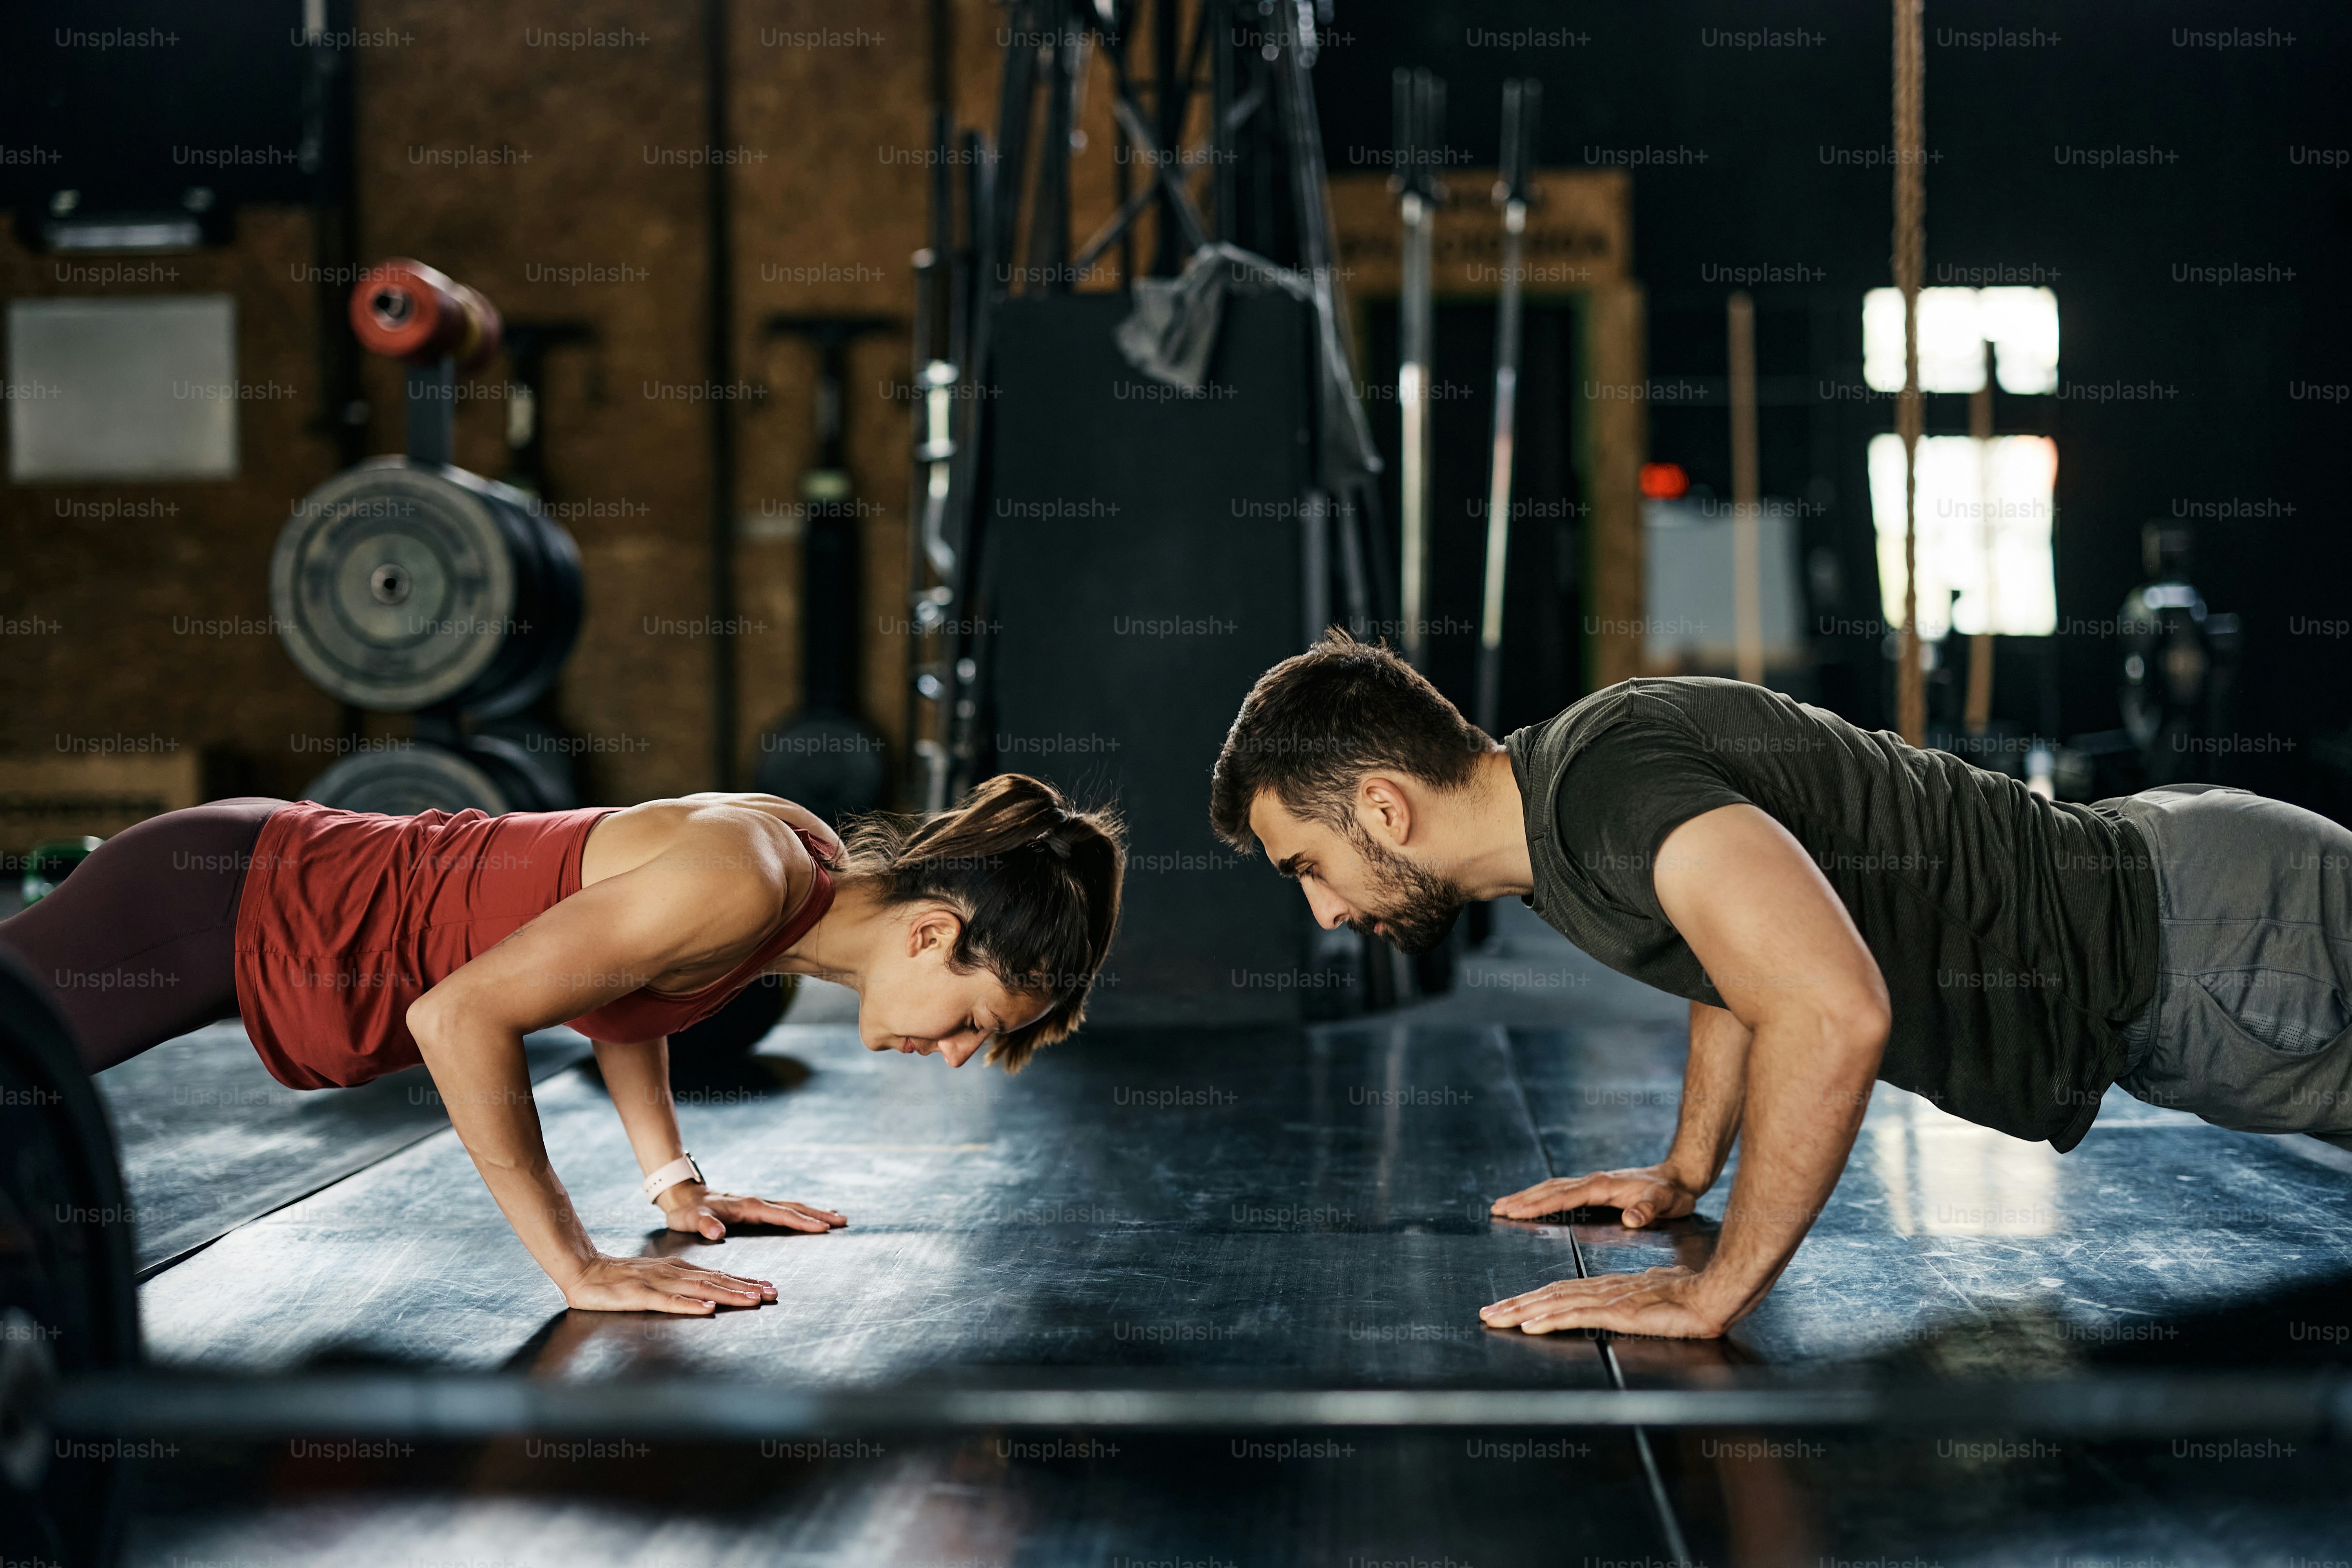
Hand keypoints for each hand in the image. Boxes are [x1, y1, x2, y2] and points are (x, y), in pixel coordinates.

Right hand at [561, 1252, 777, 1313]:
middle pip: (715, 1281)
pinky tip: (706, 1307)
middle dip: (746, 1288)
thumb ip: (683, 1284)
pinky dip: (689, 1304)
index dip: (744, 1282)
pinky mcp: (640, 1295)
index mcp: (679, 1269)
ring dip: (727, 1294)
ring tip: (751, 1299)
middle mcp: (673, 1273)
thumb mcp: (659, 1278)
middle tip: (772, 1293)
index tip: (769, 1288)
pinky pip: (668, 1301)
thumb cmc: (623, 1279)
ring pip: (699, 1289)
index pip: (718, 1275)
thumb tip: (712, 1294)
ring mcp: (657, 1283)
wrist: (585, 1270)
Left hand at [658, 1182, 846, 1240]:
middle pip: (794, 1208)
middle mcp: (757, 1203)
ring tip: (837, 1218)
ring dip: (815, 1212)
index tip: (822, 1228)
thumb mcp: (691, 1219)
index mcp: (748, 1206)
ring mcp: (758, 1204)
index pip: (781, 1215)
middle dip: (819, 1215)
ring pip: (792, 1207)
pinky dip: (802, 1213)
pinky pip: (785, 1209)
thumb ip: (704, 1224)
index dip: (802, 1222)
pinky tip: (811, 1217)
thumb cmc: (687, 1210)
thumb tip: (716, 1232)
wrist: (682, 1195)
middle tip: (843, 1221)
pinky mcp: (756, 1208)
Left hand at [1480, 1265, 1732, 1338]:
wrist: (1711, 1295)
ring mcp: (1609, 1299)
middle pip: (1550, 1294)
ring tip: (1496, 1319)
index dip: (1532, 1298)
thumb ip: (1633, 1297)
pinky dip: (1550, 1320)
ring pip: (1555, 1303)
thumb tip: (1627, 1296)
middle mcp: (1602, 1289)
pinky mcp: (1618, 1312)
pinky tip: (1531, 1326)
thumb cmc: (1688, 1296)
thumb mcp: (1652, 1295)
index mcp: (1608, 1287)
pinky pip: (1576, 1316)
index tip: (1508, 1306)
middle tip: (1486, 1313)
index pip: (1561, 1291)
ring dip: (1522, 1312)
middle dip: (1515, 1305)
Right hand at [1489, 1164, 1700, 1227]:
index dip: (1539, 1205)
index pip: (1564, 1196)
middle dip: (1523, 1199)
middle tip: (1497, 1209)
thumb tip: (1630, 1218)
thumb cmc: (1672, 1193)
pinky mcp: (1595, 1186)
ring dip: (1527, 1196)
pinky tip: (1533, 1201)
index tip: (1515, 1211)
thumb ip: (1647, 1209)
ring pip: (1552, 1187)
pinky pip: (1561, 1190)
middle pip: (1550, 1189)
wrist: (1680, 1177)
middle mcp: (1593, 1181)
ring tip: (1504, 1205)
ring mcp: (1593, 1182)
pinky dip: (1542, 1195)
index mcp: (1602, 1186)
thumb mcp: (1665, 1202)